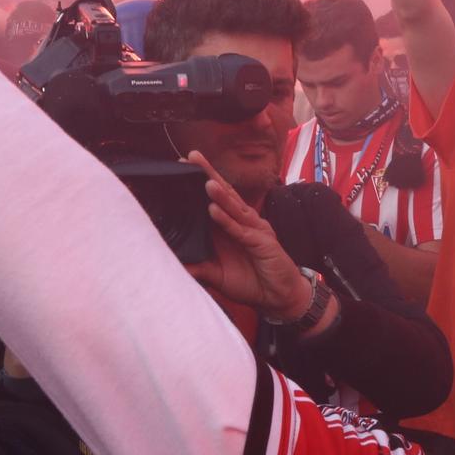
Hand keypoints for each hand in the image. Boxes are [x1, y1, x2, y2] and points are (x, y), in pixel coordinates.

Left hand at [182, 152, 313, 316]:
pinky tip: (214, 210)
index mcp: (232, 227)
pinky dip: (227, 220)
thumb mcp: (219, 276)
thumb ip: (199, 269)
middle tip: (192, 157)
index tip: (183, 166)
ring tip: (204, 179)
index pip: (214, 199)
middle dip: (208, 175)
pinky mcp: (262, 243)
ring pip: (234, 208)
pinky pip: (241, 230)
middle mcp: (244, 223)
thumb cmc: (252, 282)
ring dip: (219, 193)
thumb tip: (175, 264)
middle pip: (225, 194)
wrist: (279, 297)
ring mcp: (254, 230)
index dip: (201, 183)